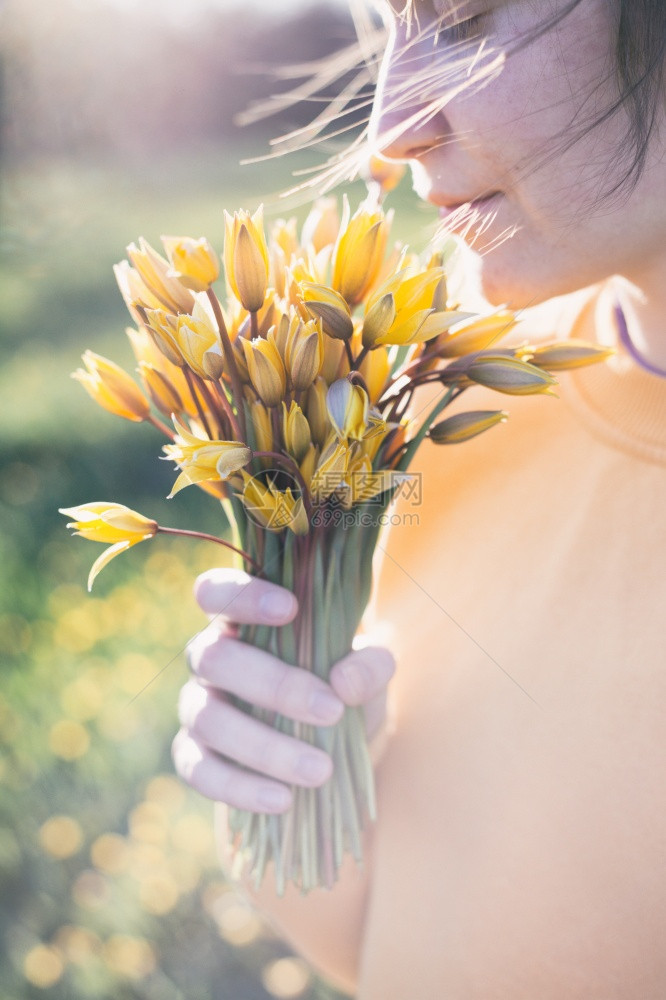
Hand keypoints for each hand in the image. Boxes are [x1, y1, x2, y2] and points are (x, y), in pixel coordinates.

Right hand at [172, 568, 394, 813]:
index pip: (215, 590)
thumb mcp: (368, 669)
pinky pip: (200, 771)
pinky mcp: (193, 754)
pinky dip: (240, 788)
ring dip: (266, 747)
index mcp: (240, 617)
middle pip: (215, 659)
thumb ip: (369, 664)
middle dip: (275, 686)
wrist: (332, 742)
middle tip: (332, 711)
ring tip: (321, 770)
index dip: (242, 595)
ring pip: (208, 719)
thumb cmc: (340, 684)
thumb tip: (344, 684)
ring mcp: (196, 705)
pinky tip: (283, 800)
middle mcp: (208, 655)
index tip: (291, 610)